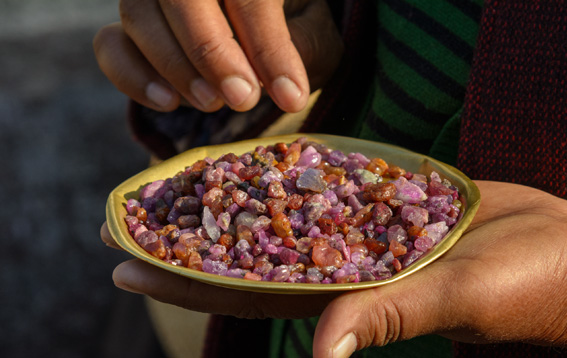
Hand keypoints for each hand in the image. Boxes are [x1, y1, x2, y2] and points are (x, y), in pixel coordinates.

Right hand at [93, 0, 342, 112]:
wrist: (263, 38)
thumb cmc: (295, 31)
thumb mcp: (314, 37)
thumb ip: (304, 51)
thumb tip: (286, 89)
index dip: (268, 45)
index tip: (290, 95)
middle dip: (211, 50)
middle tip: (242, 98)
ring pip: (138, 13)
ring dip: (175, 65)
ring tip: (213, 103)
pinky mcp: (130, 27)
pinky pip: (109, 44)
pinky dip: (131, 76)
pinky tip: (168, 102)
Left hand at [100, 181, 566, 356]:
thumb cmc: (528, 287)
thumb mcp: (459, 296)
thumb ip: (391, 313)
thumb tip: (323, 352)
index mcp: (355, 302)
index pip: (248, 293)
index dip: (186, 280)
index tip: (127, 261)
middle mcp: (352, 271)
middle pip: (255, 253)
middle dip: (198, 237)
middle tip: (142, 210)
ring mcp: (372, 237)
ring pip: (292, 220)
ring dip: (241, 203)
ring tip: (189, 180)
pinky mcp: (396, 208)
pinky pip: (337, 191)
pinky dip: (299, 178)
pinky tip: (268, 162)